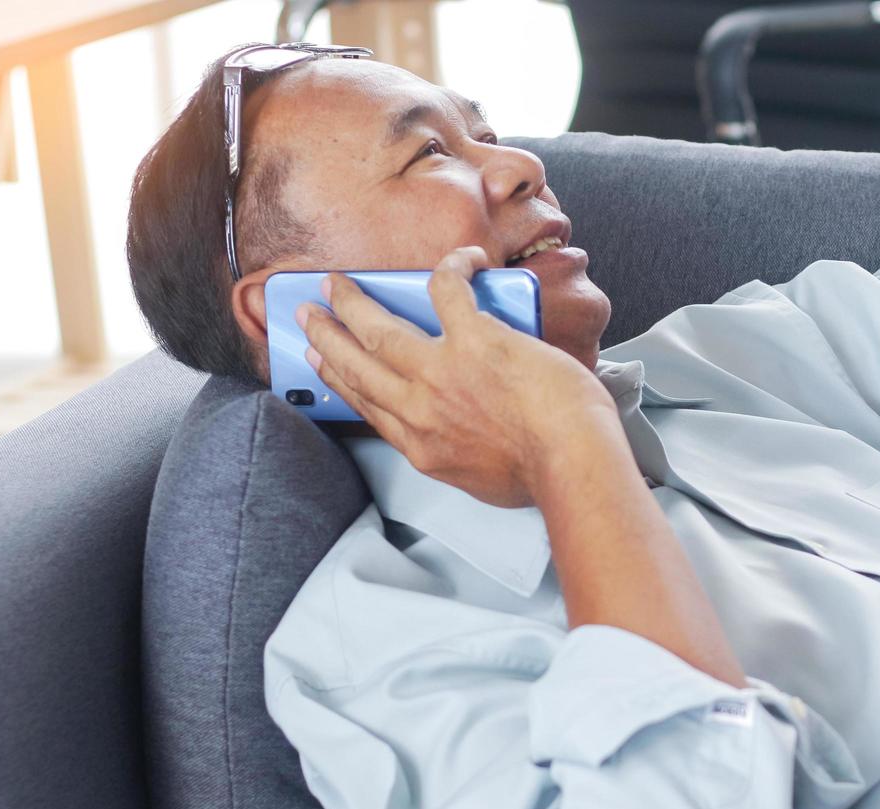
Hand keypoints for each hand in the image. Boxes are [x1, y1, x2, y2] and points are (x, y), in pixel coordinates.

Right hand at [297, 246, 619, 507]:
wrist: (569, 461)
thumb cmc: (543, 475)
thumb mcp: (482, 479)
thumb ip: (460, 453)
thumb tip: (466, 433)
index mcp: (423, 446)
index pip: (369, 407)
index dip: (340, 382)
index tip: (325, 366)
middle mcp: (421, 409)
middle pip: (358, 367)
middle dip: (327, 339)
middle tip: (310, 319)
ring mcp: (441, 371)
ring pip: (379, 329)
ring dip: (353, 303)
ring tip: (337, 285)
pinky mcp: (473, 338)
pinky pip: (447, 289)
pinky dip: (452, 267)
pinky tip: (460, 258)